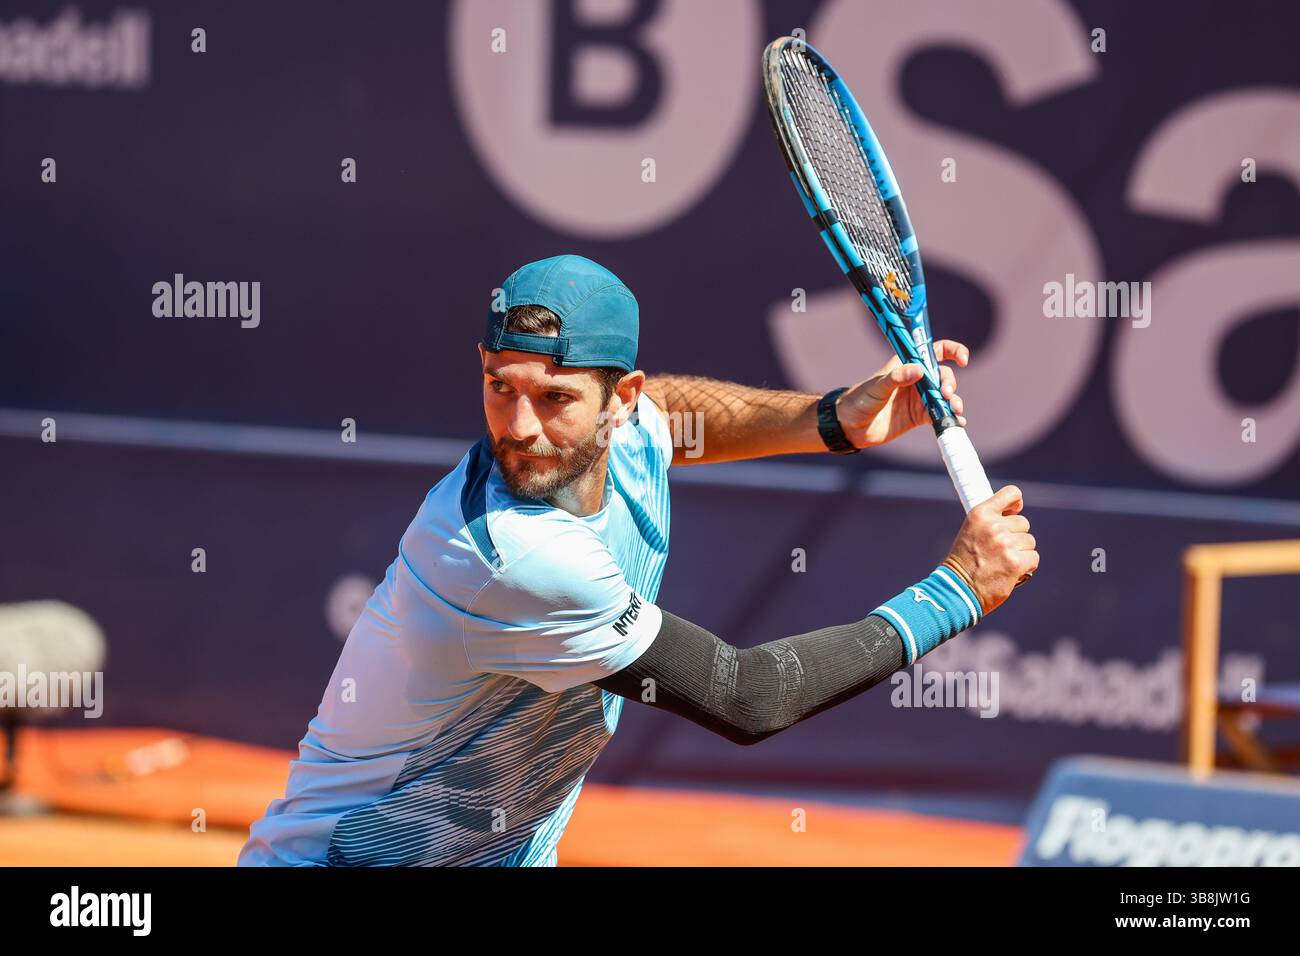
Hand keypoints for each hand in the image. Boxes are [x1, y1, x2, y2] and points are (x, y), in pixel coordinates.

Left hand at [834, 340, 967, 448]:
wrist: (850, 427)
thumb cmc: (859, 400)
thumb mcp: (877, 387)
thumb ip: (897, 378)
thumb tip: (919, 370)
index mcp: (906, 364)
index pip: (935, 351)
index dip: (952, 351)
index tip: (963, 360)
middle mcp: (916, 379)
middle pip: (943, 376)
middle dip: (949, 384)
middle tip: (945, 394)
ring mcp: (919, 398)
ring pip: (944, 396)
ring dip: (953, 402)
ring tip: (954, 410)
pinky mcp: (919, 416)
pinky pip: (939, 415)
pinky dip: (950, 418)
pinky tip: (957, 423)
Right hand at [943, 485, 1038, 614]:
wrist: (958, 589)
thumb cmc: (964, 561)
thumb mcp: (970, 531)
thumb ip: (990, 521)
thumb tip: (1014, 514)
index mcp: (980, 514)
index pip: (1011, 493)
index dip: (1016, 504)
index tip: (1013, 512)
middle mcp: (994, 526)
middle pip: (1023, 523)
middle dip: (1016, 536)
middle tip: (1000, 550)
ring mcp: (1006, 544)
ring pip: (1029, 542)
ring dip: (1020, 552)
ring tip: (1002, 562)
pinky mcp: (1016, 562)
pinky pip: (1033, 557)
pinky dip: (1025, 566)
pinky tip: (1010, 571)